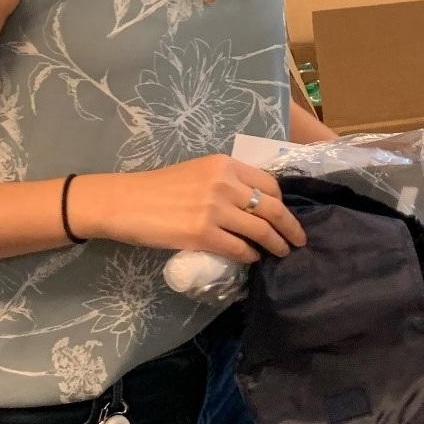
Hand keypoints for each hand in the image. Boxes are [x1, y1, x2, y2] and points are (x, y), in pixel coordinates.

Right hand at [75, 157, 306, 264]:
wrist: (125, 202)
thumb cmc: (158, 187)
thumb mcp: (198, 171)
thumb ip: (226, 182)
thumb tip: (252, 203)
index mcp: (225, 164)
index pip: (269, 184)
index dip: (282, 202)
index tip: (285, 214)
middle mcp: (224, 183)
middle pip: (272, 207)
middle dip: (290, 226)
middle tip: (298, 240)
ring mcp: (215, 210)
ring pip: (260, 230)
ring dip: (276, 244)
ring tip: (281, 252)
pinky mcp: (203, 234)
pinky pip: (239, 248)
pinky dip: (250, 255)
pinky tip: (252, 259)